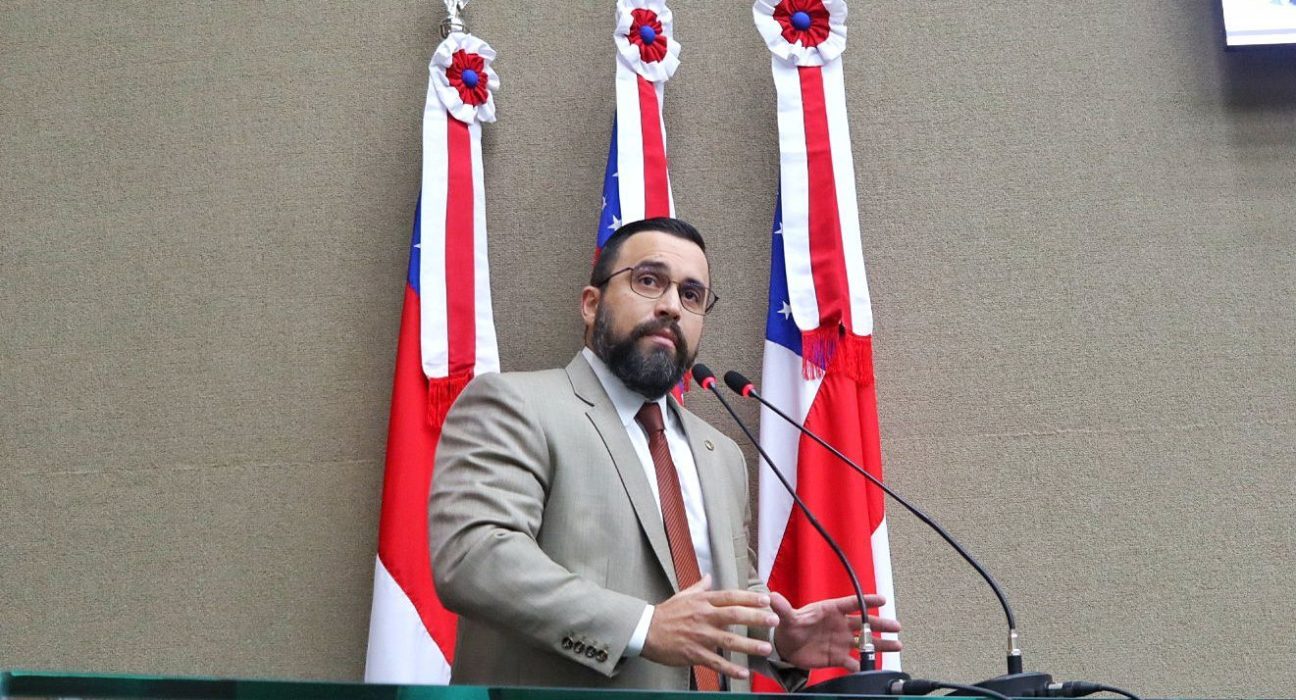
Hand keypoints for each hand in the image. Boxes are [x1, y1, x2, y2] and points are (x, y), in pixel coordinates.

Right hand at [641, 574, 780, 680]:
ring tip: (766, 649)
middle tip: (774, 620)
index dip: (749, 598)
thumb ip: (699, 587)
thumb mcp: (683, 596)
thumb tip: (709, 577)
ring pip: (728, 641)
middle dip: (756, 618)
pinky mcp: (694, 654)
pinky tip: (744, 673)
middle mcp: (703, 617)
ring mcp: (699, 636)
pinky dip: (730, 669)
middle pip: (734, 616)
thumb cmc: (665, 613)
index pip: (730, 597)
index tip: (766, 599)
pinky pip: (715, 662)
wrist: (645, 631)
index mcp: (703, 602)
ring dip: (749, 646)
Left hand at [770, 592, 901, 671]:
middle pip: (864, 623)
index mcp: (830, 610)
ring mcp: (841, 641)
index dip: (866, 602)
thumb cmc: (790, 626)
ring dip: (880, 644)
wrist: (786, 646)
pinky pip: (853, 662)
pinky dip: (861, 666)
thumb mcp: (786, 617)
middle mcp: (840, 625)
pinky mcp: (838, 657)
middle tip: (896, 627)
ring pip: (865, 642)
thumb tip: (771, 597)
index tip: (882, 600)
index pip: (851, 604)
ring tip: (897, 645)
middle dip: (880, 625)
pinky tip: (870, 668)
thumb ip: (782, 608)